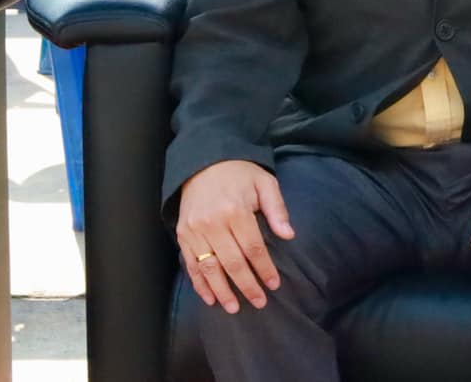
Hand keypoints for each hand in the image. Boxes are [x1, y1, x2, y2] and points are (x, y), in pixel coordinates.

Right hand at [177, 160, 293, 312]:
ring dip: (222, 291)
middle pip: (232, 263)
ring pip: (209, 268)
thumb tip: (289, 235)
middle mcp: (212, 223)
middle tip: (259, 302)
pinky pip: (190, 264)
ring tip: (234, 308)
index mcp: (236, 211)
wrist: (205, 162)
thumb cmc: (241, 174)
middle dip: (246, 286)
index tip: (274, 285)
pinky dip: (199, 283)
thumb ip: (277, 210)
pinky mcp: (182, 235)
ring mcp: (194, 231)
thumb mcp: (265, 183)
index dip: (264, 269)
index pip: (253, 249)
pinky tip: (210, 297)